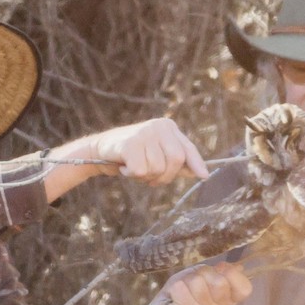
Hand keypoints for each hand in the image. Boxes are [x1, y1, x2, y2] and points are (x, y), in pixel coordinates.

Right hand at [91, 118, 208, 184]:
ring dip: (146, 176)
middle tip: (150, 178)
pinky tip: (125, 166)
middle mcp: (158, 126)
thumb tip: (201, 173)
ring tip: (135, 168)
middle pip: (176, 160)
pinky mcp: (130, 143)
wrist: (101, 150)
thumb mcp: (157, 155)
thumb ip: (177, 161)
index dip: (196, 163)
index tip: (204, 176)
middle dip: (165, 176)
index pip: (187, 148)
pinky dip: (132, 175)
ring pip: (158, 168)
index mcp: (168, 127)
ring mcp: (144, 133)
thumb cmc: (133, 155)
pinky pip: (141, 171)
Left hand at [110, 262, 251, 304]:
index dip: (232, 275)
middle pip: (219, 280)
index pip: (245, 288)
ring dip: (187, 281)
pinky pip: (183, 288)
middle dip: (203, 274)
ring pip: (199, 282)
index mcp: (228, 301)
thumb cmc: (183, 294)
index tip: (217, 273)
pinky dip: (176, 287)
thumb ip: (219, 272)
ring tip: (183, 290)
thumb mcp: (203, 278)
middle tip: (193, 283)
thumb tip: (235, 266)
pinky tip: (175, 295)